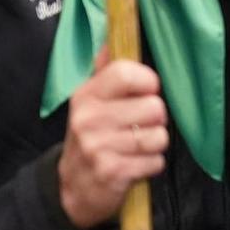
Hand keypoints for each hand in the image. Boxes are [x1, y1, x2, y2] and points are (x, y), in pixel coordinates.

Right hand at [56, 55, 168, 229]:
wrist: (71, 189)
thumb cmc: (91, 137)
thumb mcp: (90, 103)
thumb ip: (104, 72)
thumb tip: (111, 40)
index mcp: (86, 95)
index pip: (125, 73)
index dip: (148, 81)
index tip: (148, 90)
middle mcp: (89, 119)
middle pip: (153, 107)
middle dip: (156, 119)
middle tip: (141, 126)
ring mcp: (99, 147)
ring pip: (158, 136)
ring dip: (155, 144)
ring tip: (138, 147)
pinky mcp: (112, 172)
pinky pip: (155, 162)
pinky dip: (152, 165)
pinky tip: (136, 165)